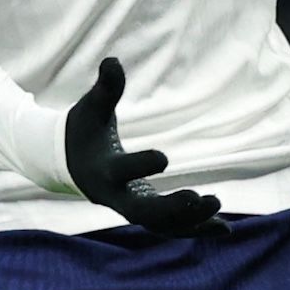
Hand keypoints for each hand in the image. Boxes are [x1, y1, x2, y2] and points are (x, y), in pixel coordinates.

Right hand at [64, 58, 225, 236]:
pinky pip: (169, 227)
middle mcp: (114, 196)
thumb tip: (112, 60)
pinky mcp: (142, 211)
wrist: (66, 162)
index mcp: (101, 171)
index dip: (141, 166)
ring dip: (190, 221)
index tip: (165, 157)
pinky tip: (223, 229)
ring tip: (218, 206)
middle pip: (143, 213)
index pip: (122, 172)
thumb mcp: (90, 108)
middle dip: (172, 209)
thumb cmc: (82, 130)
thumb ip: (105, 89)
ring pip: (159, 225)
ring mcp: (128, 208)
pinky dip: (194, 228)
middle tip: (202, 198)